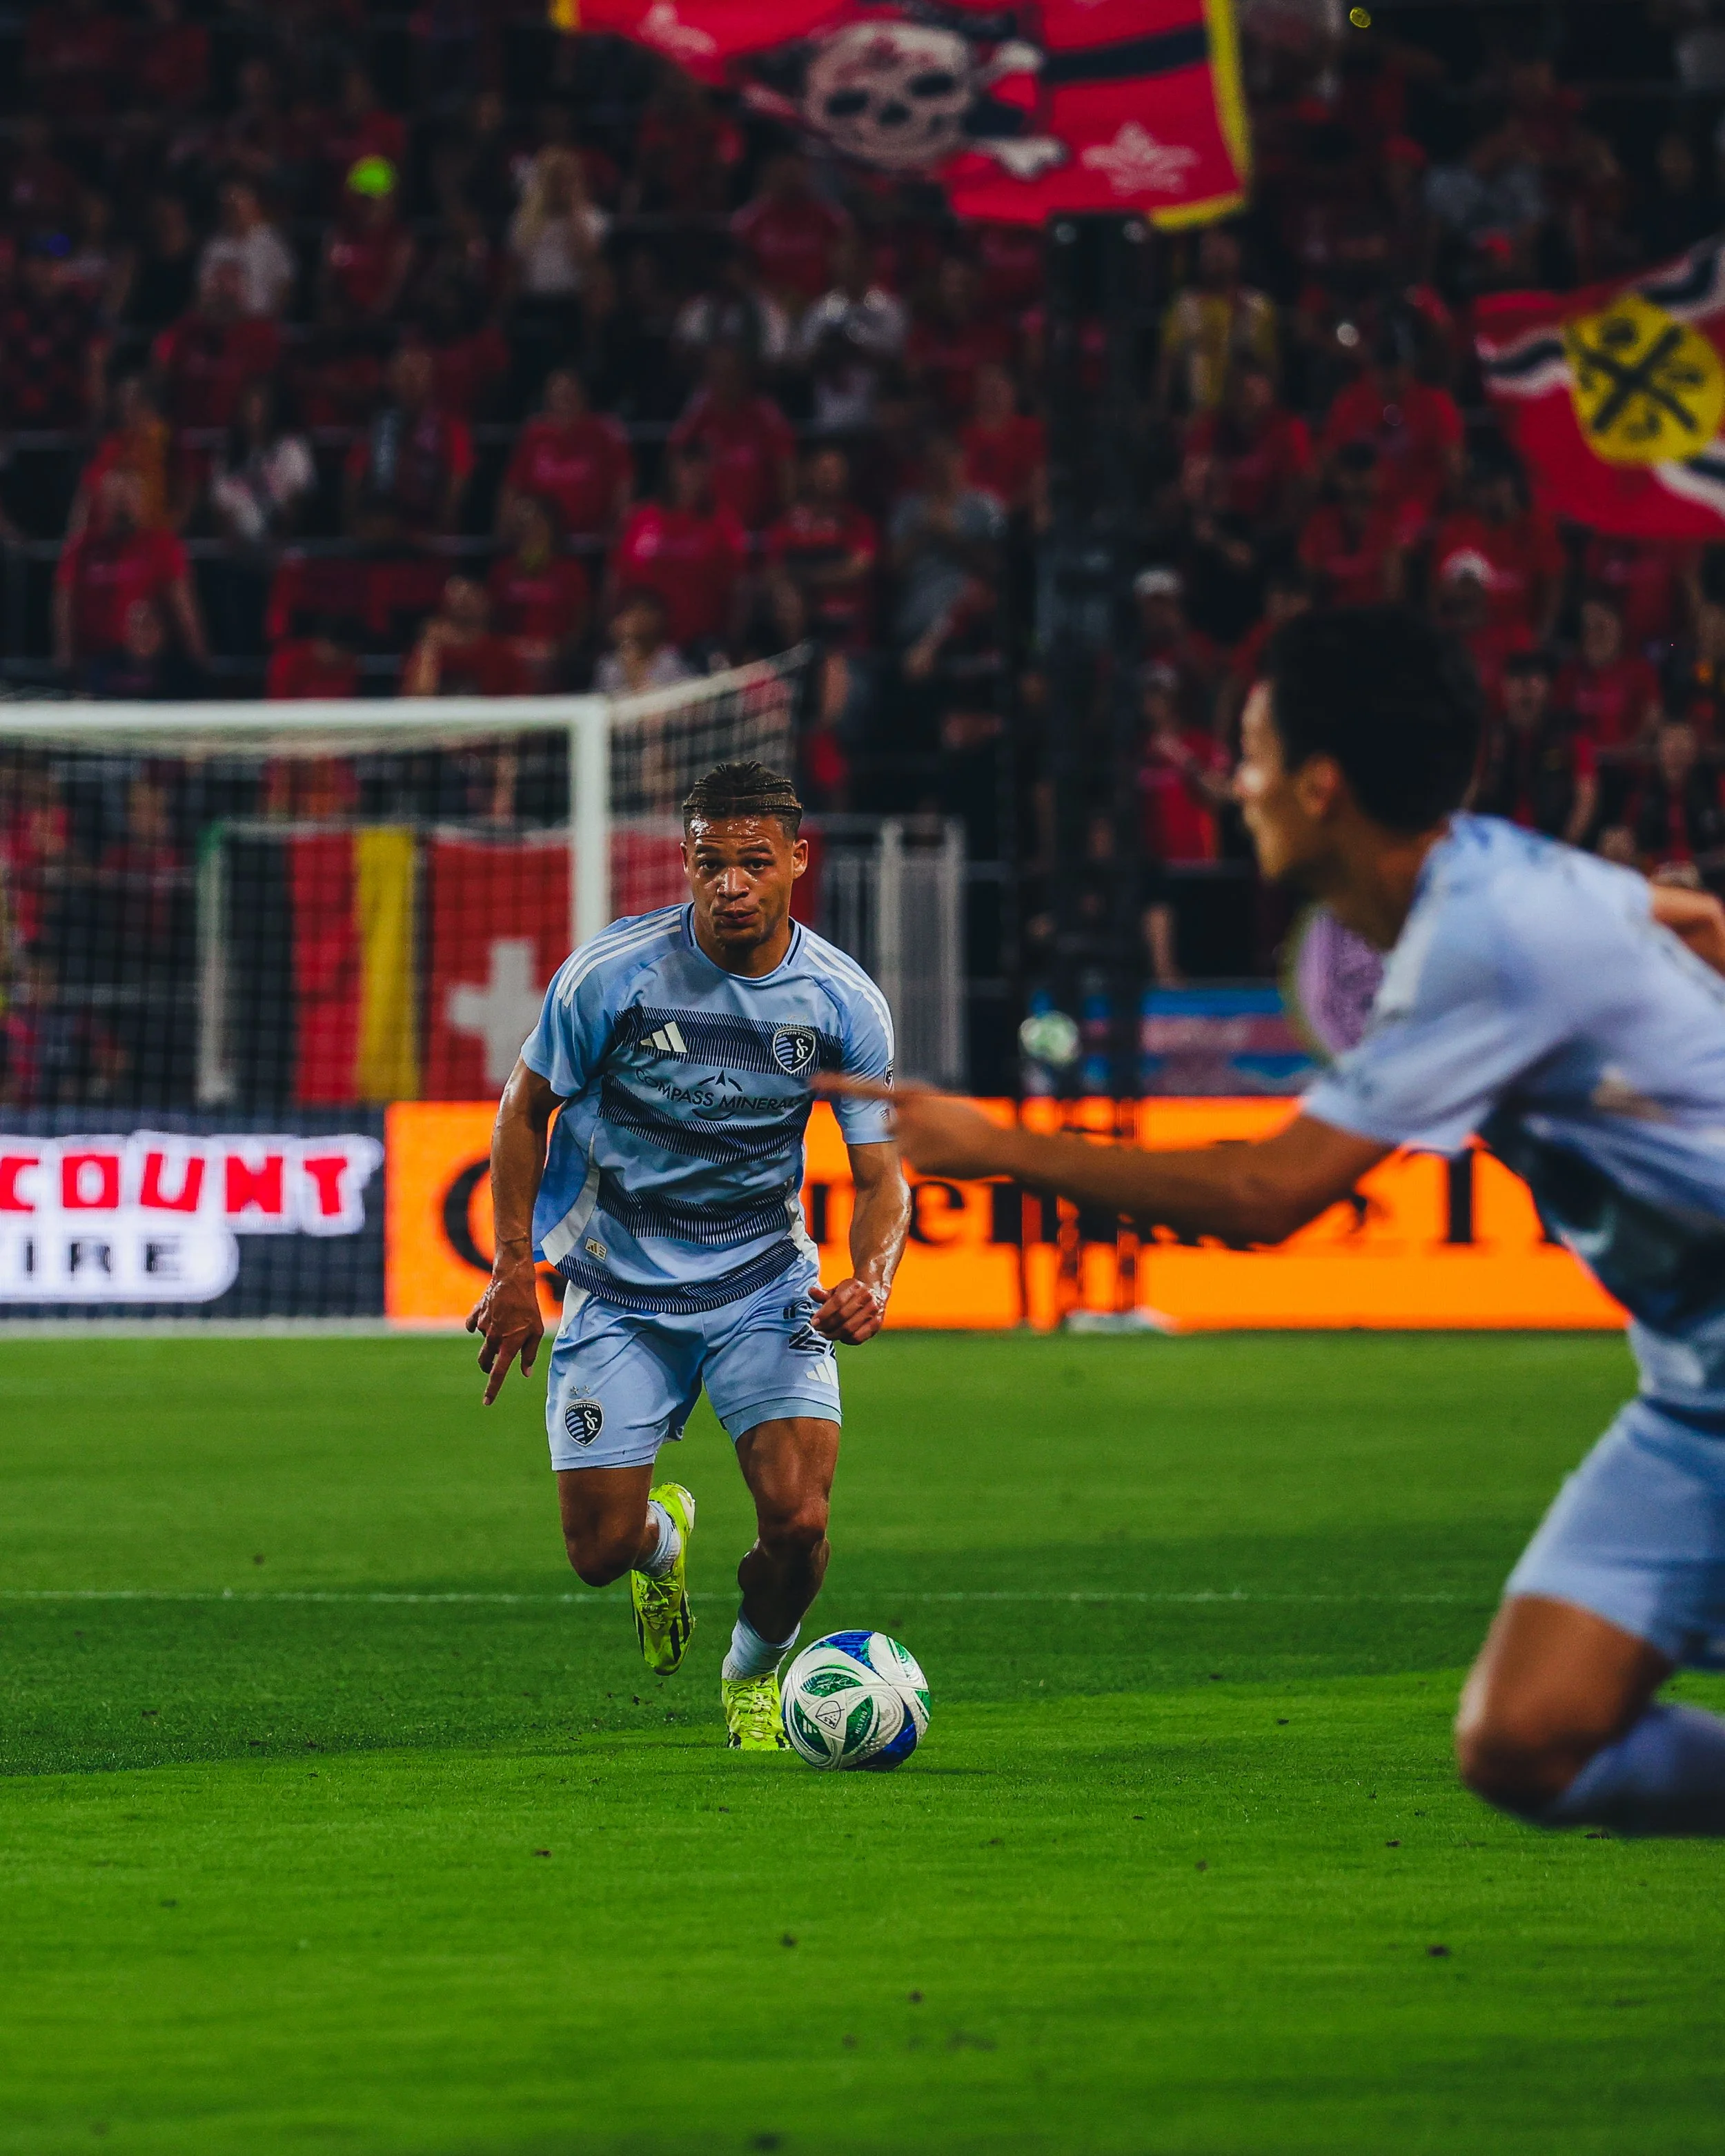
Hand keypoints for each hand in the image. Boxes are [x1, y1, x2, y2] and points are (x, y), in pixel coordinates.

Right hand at [465, 1252, 544, 1404]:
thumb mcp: (536, 1332)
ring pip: (484, 1341)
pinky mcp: (476, 1315)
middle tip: (492, 1365)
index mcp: (508, 1345)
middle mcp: (493, 1338)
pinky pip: (474, 1325)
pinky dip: (480, 1325)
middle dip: (487, 1366)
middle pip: (485, 1361)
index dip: (492, 1390)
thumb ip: (529, 1354)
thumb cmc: (529, 1307)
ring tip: (505, 1324)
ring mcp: (482, 1327)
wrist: (513, 1281)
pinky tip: (490, 1317)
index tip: (487, 1402)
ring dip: (491, 1340)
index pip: (498, 1374)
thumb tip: (526, 1373)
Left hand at [811, 1276, 886, 1343]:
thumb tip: (811, 1292)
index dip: (824, 1314)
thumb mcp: (837, 1290)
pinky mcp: (877, 1323)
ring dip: (834, 1334)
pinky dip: (847, 1340)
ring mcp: (873, 1311)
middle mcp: (866, 1297)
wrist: (875, 1290)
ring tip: (826, 1334)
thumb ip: (823, 1294)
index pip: (837, 1302)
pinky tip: (840, 1337)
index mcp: (854, 1286)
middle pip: (842, 1316)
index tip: (813, 1322)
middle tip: (818, 1329)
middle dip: (826, 1326)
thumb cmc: (851, 1293)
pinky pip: (859, 1337)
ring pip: (850, 1329)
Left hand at [816, 1076, 1013, 1180]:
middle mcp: (905, 1117)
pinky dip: (930, 1163)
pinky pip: (915, 1164)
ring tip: (948, 1146)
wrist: (996, 1148)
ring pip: (903, 1148)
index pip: (868, 1089)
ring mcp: (908, 1141)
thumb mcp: (946, 1103)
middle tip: (939, 1132)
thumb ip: (918, 1107)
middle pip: (890, 1127)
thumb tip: (895, 1116)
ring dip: (921, 1149)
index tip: (815, 1080)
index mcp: (913, 1096)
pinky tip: (949, 1159)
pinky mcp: (915, 1164)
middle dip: (907, 1132)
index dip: (839, 1084)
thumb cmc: (976, 1123)